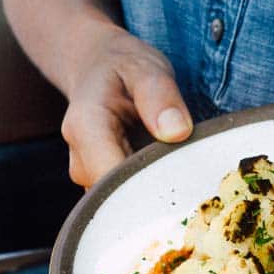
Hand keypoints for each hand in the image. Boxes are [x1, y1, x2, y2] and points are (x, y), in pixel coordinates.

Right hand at [61, 28, 192, 187]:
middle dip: (157, 197)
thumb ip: (160, 95)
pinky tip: (170, 178)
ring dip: (155, 196)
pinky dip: (150, 194)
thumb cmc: (123, 68)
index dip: (149, 188)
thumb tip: (177, 131)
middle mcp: (80, 160)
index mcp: (86, 128)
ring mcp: (88, 177)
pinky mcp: (101, 185)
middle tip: (193, 183)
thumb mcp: (145, 67)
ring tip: (183, 176)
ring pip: (123, 205)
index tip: (184, 181)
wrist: (97, 69)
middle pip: (118, 200)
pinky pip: (127, 201)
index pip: (112, 180)